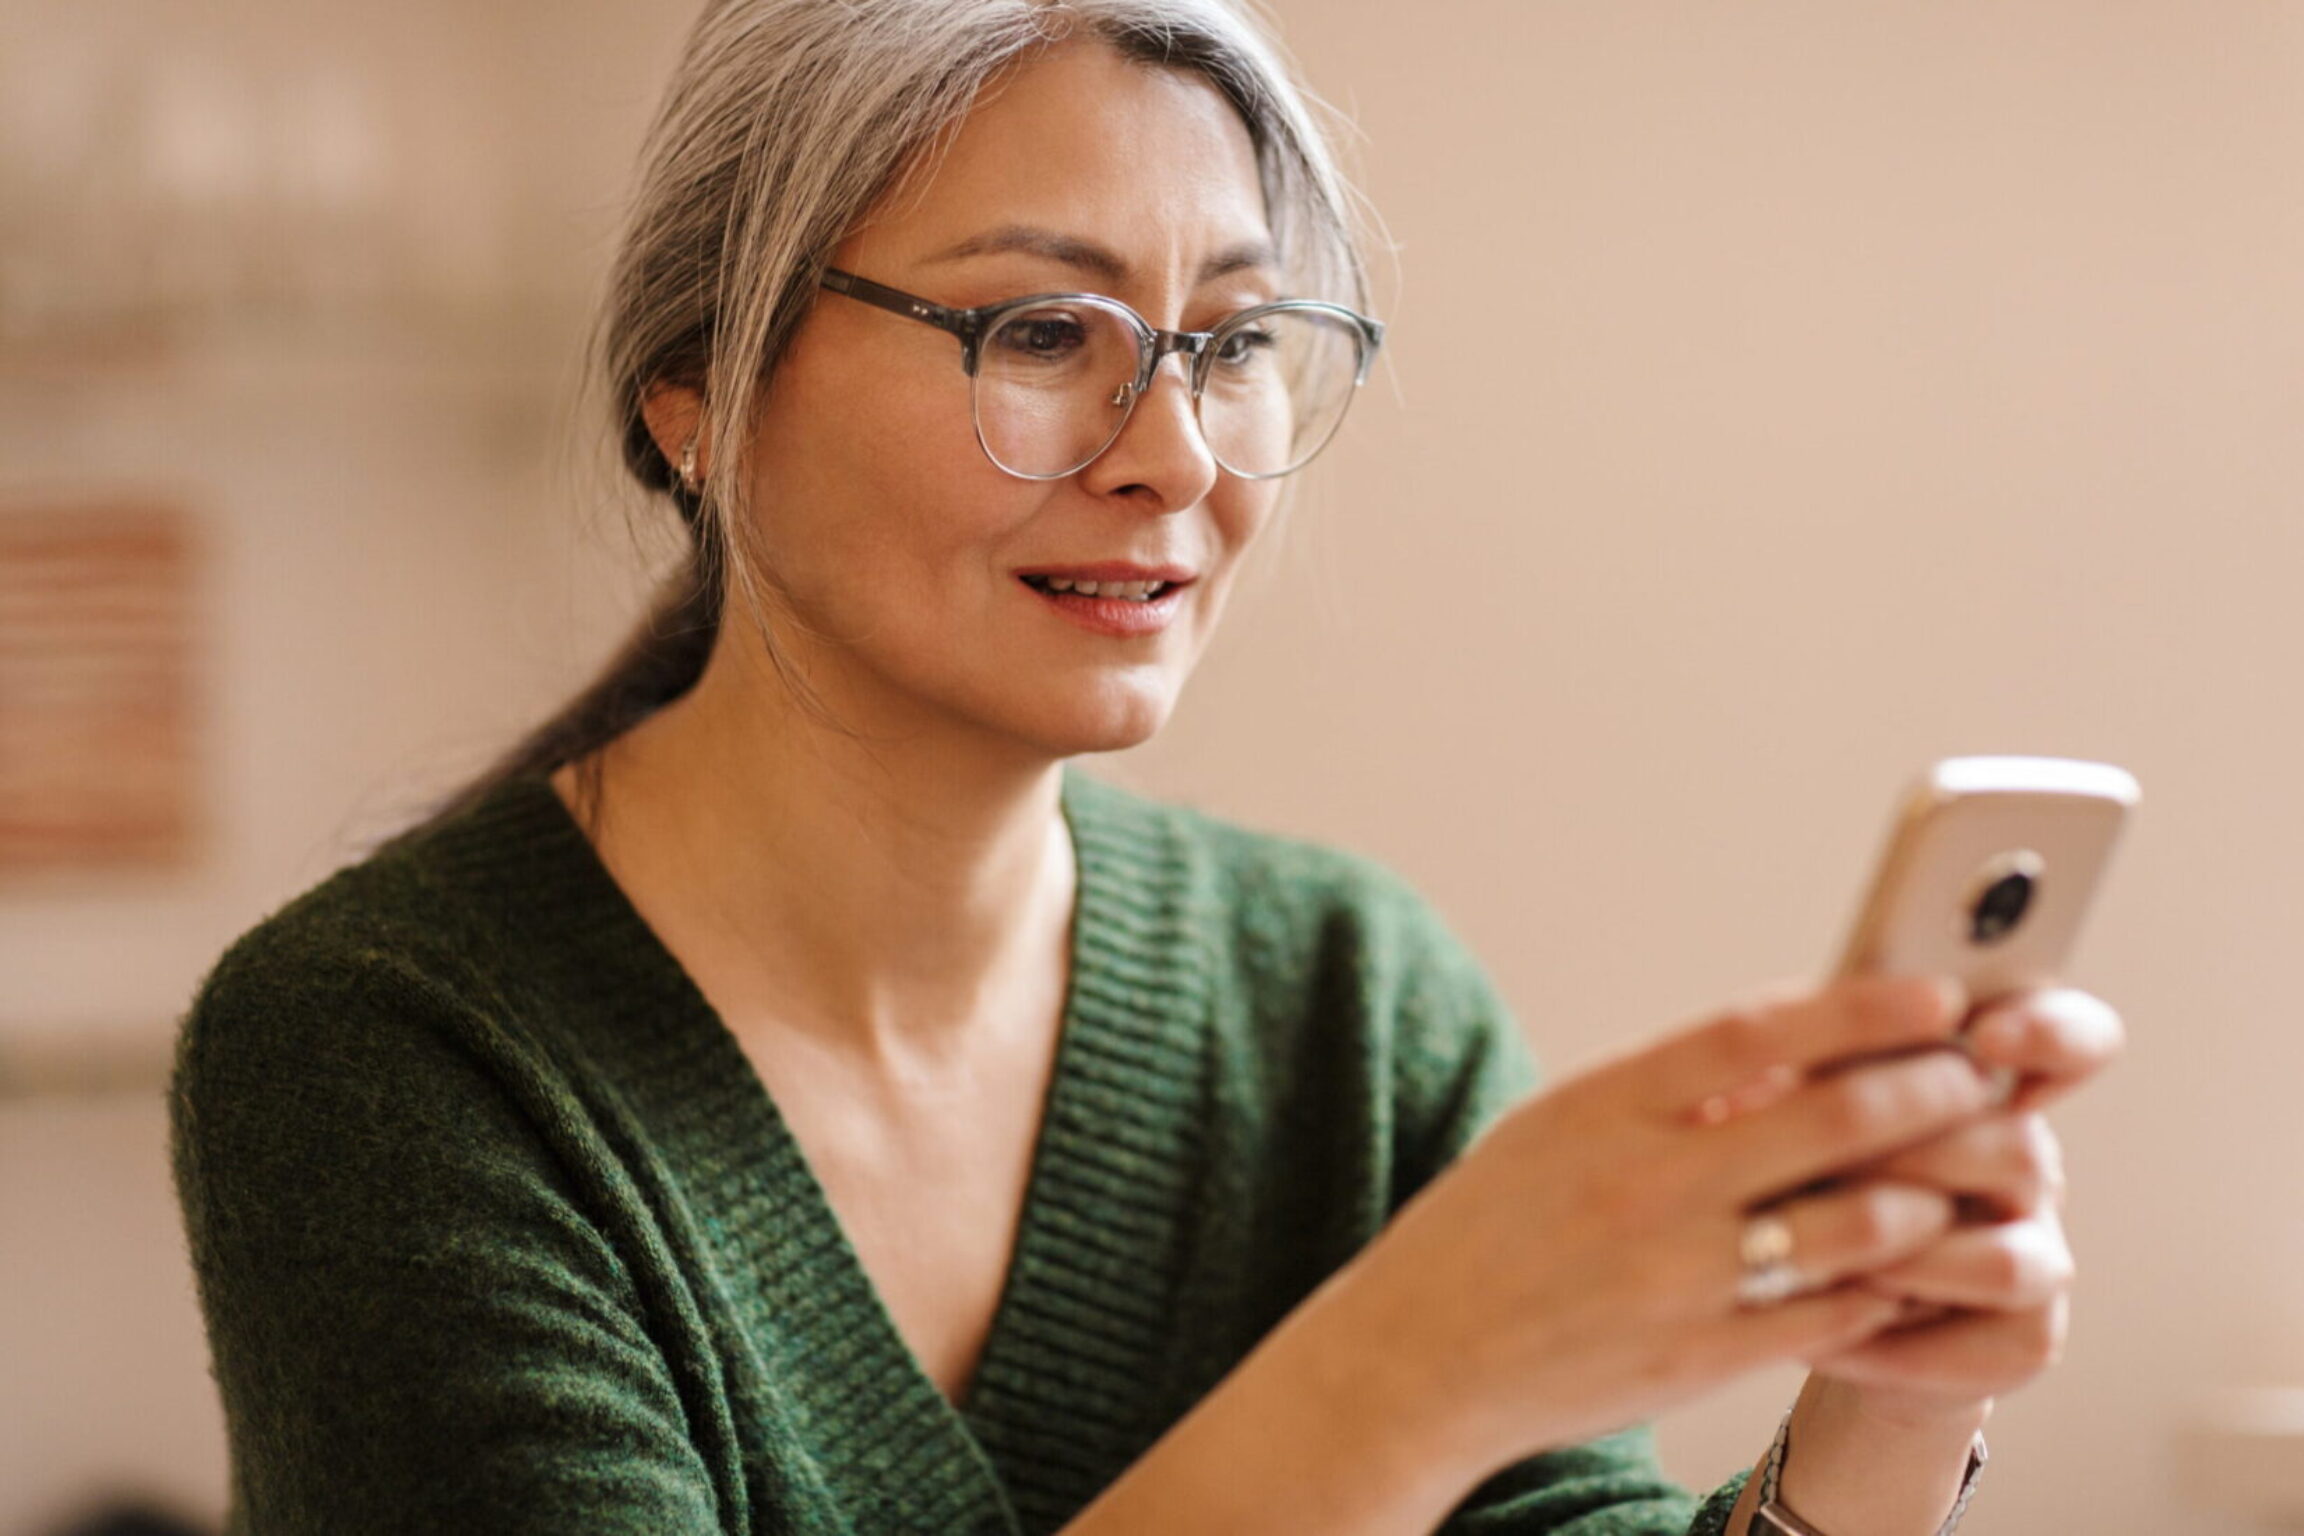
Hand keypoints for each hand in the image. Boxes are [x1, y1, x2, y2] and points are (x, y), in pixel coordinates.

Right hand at [1325, 976, 1998, 1478]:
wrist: (1416, 1359)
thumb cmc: (1483, 1231)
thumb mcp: (1554, 1128)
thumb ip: (1663, 1092)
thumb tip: (1785, 1052)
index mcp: (1605, 1109)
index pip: (1757, 1034)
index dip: (1860, 1007)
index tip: (1933, 993)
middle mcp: (1649, 1186)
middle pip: (1829, 1120)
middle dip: (1927, 1090)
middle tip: (1977, 1073)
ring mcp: (1682, 1277)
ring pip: (1855, 1224)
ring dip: (1926, 1192)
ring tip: (1960, 1171)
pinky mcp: (1703, 1358)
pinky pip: (1831, 1315)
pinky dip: (1885, 1285)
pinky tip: (1908, 1264)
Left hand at [1805, 986, 2122, 1422]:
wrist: (1798, 1302)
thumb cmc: (1794, 1181)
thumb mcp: (1796, 1111)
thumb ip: (1823, 1070)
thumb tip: (1805, 1052)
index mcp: (1984, 1087)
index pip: (2071, 1036)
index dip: (2048, 1033)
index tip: (1988, 1035)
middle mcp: (2026, 1166)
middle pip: (2022, 1152)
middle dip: (1921, 1162)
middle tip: (1832, 1168)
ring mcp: (2038, 1254)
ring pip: (2005, 1260)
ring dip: (1903, 1260)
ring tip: (1818, 1257)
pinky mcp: (2025, 1339)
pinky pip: (1974, 1343)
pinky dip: (1883, 1339)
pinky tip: (1813, 1333)